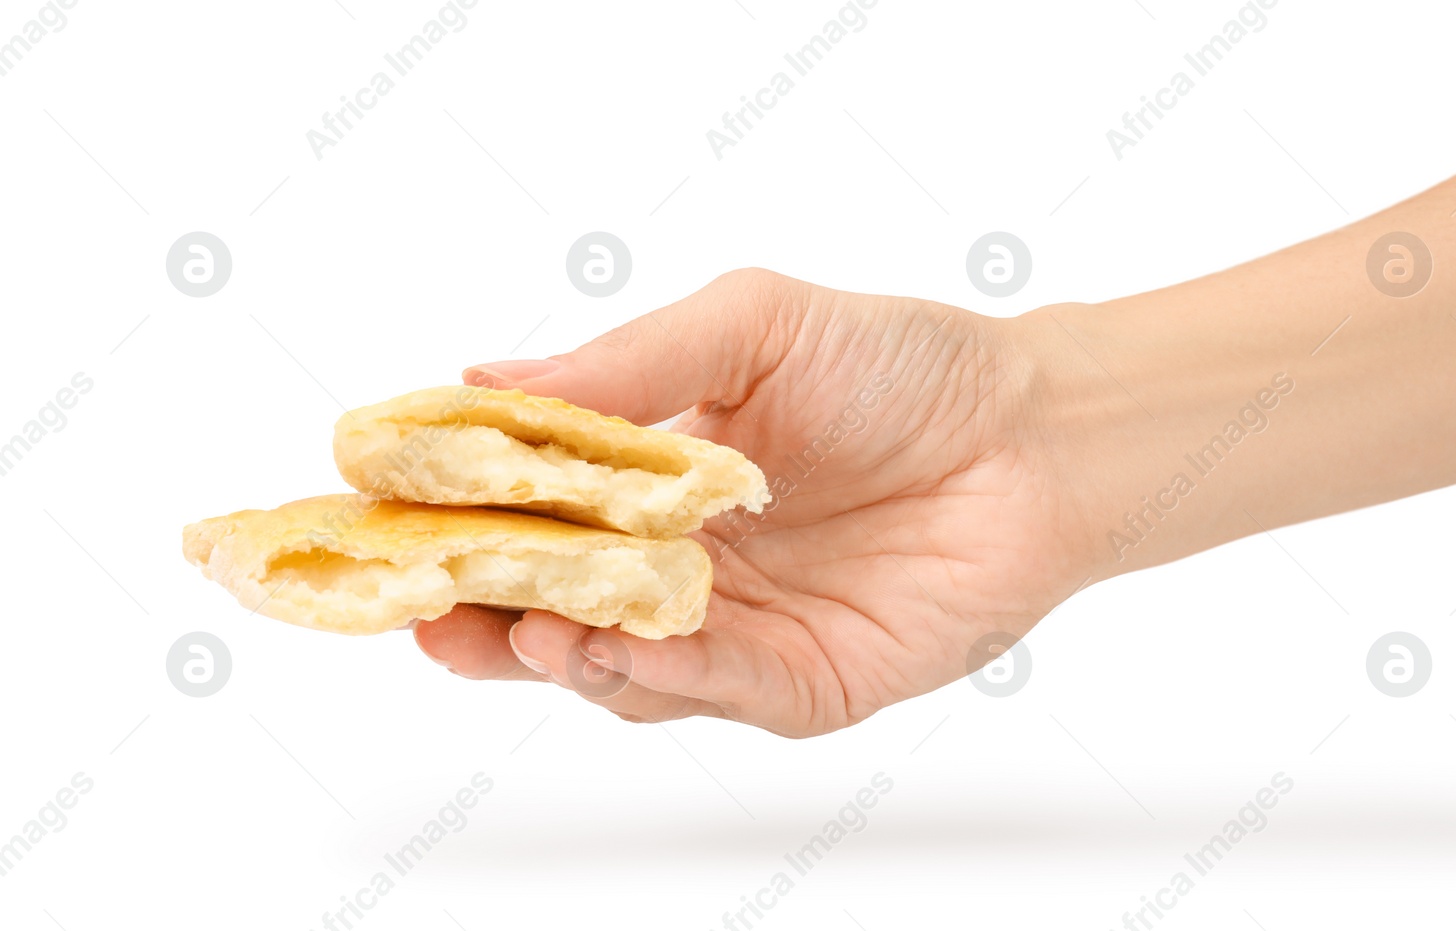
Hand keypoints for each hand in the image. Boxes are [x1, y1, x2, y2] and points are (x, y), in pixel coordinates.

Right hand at [413, 269, 1094, 736]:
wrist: (1033, 433)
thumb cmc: (899, 365)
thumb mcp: (751, 327)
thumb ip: (628, 364)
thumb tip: (477, 379)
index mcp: (651, 483)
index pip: (528, 514)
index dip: (453, 522)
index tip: (379, 516)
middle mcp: (681, 567)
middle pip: (554, 608)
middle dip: (482, 615)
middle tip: (421, 607)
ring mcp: (737, 633)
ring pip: (620, 665)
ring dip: (563, 653)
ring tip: (521, 628)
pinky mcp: (801, 683)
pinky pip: (718, 689)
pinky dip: (665, 674)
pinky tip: (623, 644)